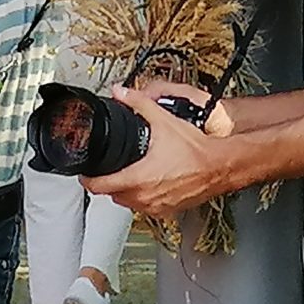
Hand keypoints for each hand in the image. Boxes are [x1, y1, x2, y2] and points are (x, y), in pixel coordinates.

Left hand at [90, 84, 240, 219]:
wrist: (219, 165)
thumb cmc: (196, 150)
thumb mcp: (163, 121)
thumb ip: (139, 104)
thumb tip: (122, 92)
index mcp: (138, 178)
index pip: (100, 186)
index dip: (88, 181)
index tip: (85, 176)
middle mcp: (144, 197)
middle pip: (113, 195)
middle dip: (110, 183)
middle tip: (109, 172)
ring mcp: (155, 207)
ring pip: (129, 203)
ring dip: (126, 192)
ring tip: (130, 176)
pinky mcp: (167, 211)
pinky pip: (147, 208)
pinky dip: (144, 198)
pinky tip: (151, 184)